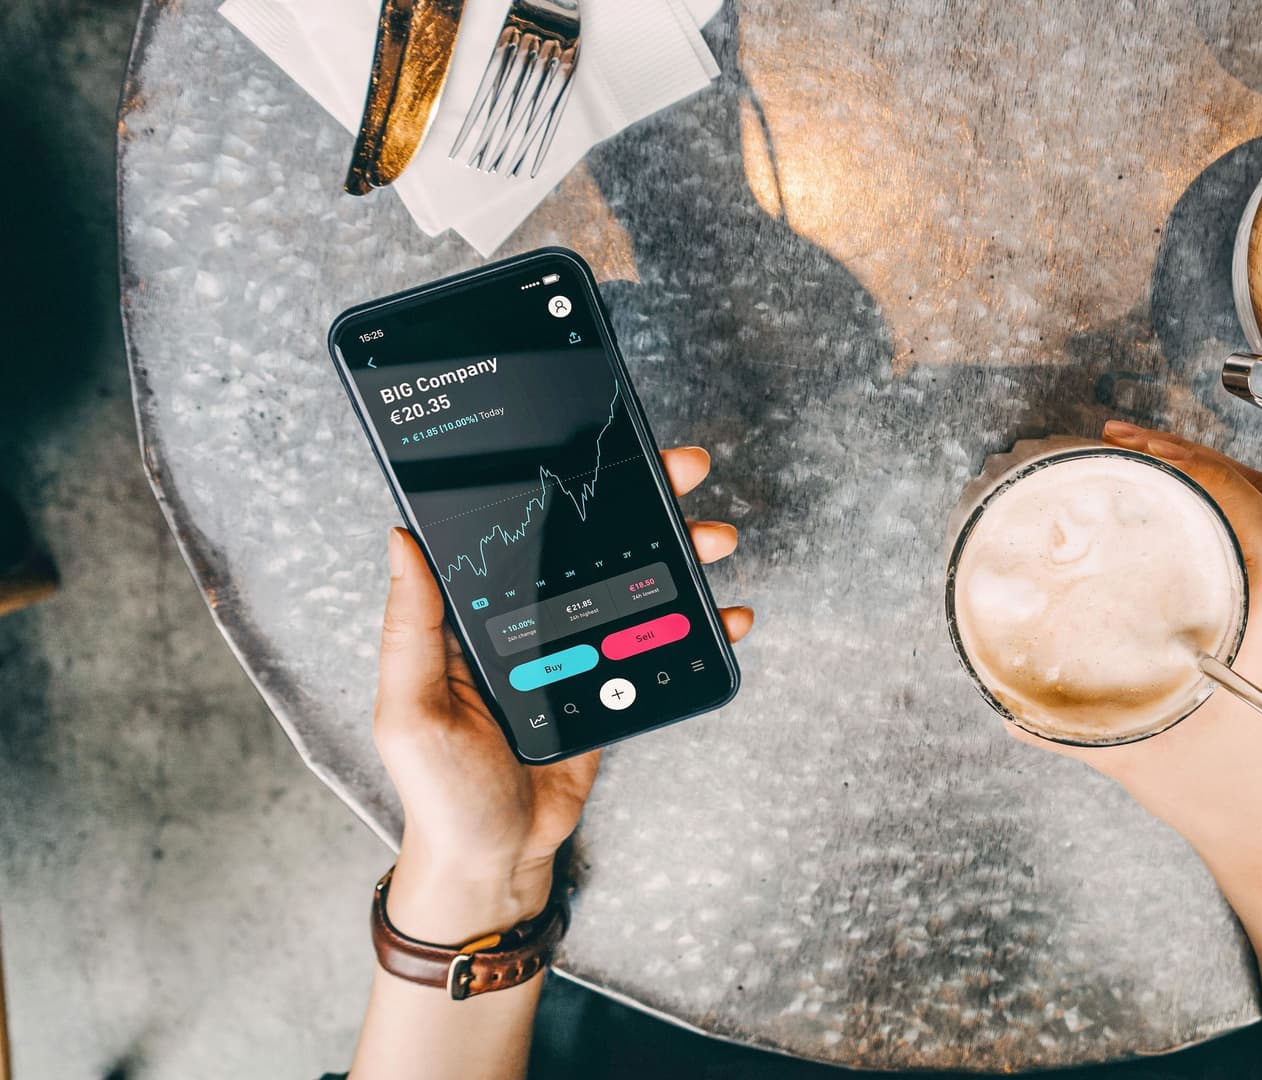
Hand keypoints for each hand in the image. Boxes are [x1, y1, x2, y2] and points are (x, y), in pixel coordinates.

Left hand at [375, 446, 753, 943]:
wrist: (495, 864)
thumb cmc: (440, 794)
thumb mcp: (410, 710)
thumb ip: (410, 628)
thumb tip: (400, 540)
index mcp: (472, 616)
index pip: (521, 531)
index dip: (565, 485)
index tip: (606, 452)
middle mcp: (526, 623)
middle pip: (590, 545)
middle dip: (644, 503)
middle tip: (686, 473)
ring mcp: (573, 654)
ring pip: (634, 586)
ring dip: (681, 556)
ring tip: (717, 540)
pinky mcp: (609, 690)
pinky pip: (657, 646)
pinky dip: (699, 629)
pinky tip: (728, 616)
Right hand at [1009, 422, 1261, 880]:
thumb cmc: (1218, 802)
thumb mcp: (1136, 761)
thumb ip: (1069, 731)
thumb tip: (1003, 702)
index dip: (1218, 483)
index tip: (1155, 457)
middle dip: (1209, 463)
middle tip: (1136, 443)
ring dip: (1226, 479)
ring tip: (1158, 459)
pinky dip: (1242, 509)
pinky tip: (1192, 505)